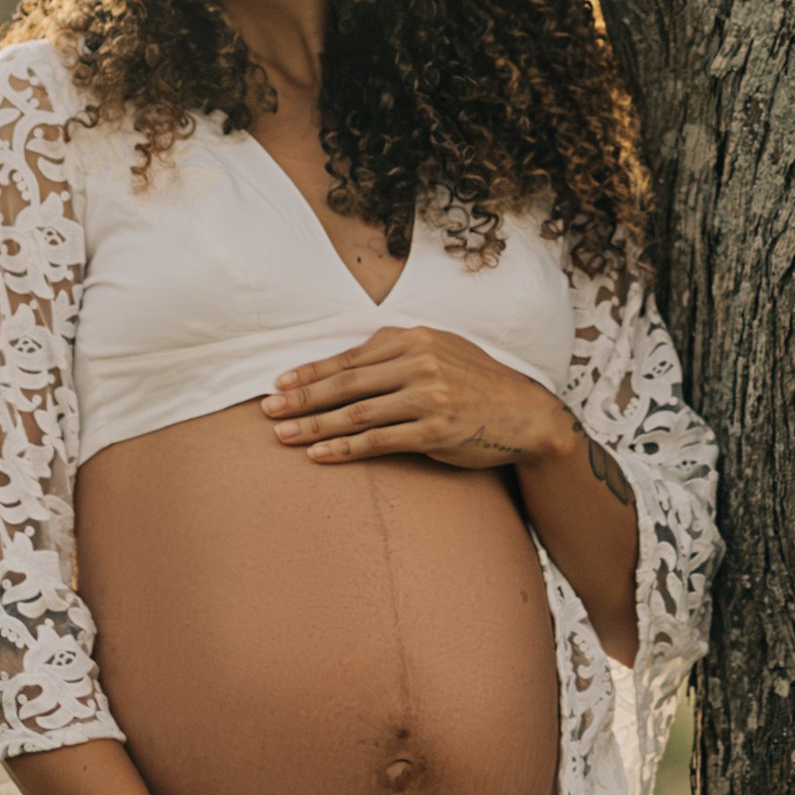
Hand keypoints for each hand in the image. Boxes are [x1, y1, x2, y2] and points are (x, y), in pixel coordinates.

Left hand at [262, 325, 571, 471]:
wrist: (526, 415)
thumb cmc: (477, 383)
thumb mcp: (441, 351)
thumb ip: (398, 353)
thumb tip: (347, 364)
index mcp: (415, 339)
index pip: (350, 358)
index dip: (310, 372)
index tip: (279, 383)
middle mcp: (419, 363)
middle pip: (345, 383)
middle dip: (301, 398)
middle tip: (268, 410)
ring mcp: (427, 397)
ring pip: (356, 413)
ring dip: (314, 425)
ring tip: (283, 434)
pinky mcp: (434, 432)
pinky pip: (379, 441)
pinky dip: (344, 448)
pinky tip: (319, 454)